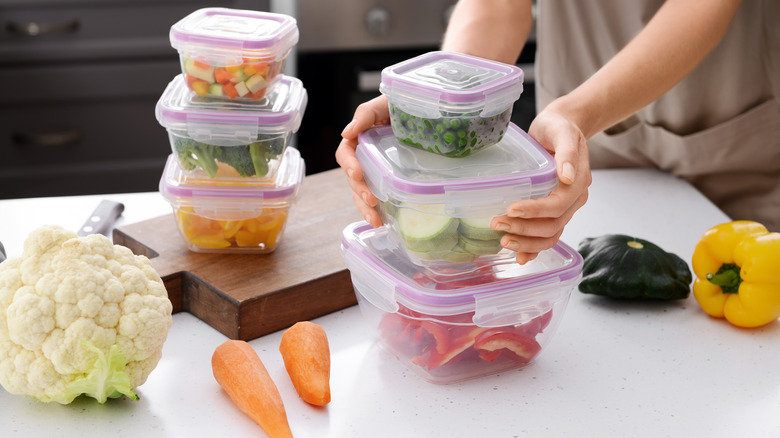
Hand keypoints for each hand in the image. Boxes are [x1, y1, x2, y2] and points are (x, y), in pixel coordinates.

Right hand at [335, 95, 389, 227]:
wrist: (422, 112)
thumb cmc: (400, 105)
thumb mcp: (383, 104)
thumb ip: (365, 115)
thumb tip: (347, 133)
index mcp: (357, 139)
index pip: (345, 154)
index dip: (349, 164)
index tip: (357, 172)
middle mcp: (363, 157)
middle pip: (353, 178)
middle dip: (360, 191)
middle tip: (372, 200)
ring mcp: (374, 170)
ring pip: (362, 192)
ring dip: (365, 207)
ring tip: (376, 220)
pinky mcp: (387, 180)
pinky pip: (377, 197)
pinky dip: (378, 211)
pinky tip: (383, 221)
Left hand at [490, 107, 591, 263]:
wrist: (560, 128)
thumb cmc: (558, 128)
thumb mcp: (563, 131)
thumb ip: (567, 152)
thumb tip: (567, 176)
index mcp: (578, 182)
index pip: (557, 204)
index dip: (535, 210)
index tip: (511, 209)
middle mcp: (574, 199)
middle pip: (552, 225)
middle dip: (524, 229)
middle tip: (496, 224)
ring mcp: (564, 208)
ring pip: (550, 235)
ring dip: (527, 243)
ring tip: (503, 242)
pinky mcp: (553, 212)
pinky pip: (547, 236)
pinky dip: (534, 249)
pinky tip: (519, 258)